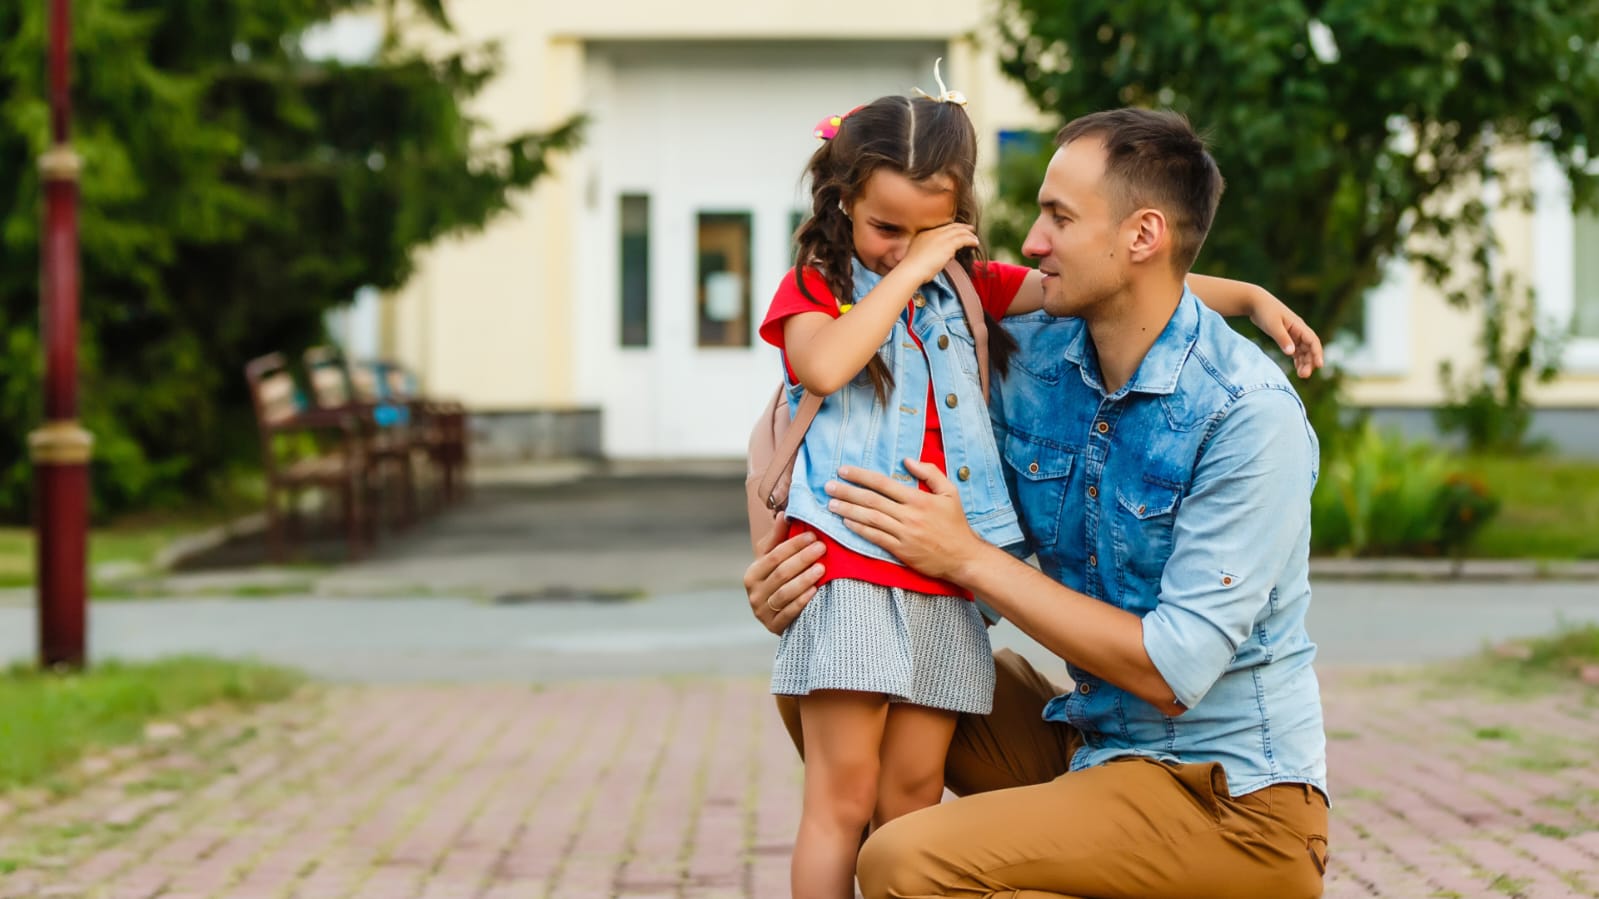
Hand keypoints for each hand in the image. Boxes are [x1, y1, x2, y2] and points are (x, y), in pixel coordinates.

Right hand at [743, 513, 825, 633]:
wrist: (778, 616)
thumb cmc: (779, 581)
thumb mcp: (774, 560)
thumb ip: (778, 538)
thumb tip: (783, 514)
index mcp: (753, 573)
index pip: (774, 556)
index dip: (793, 545)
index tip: (813, 535)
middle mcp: (754, 593)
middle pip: (781, 573)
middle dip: (802, 559)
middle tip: (821, 548)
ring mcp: (762, 612)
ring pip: (785, 593)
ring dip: (804, 579)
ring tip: (822, 568)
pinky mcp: (774, 627)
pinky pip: (789, 612)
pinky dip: (802, 601)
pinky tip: (815, 591)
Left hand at [824, 460, 983, 580]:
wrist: (963, 557)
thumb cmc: (956, 524)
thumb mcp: (950, 492)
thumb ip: (930, 473)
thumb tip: (907, 460)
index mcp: (919, 498)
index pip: (883, 483)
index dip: (861, 476)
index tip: (843, 470)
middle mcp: (909, 515)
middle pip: (872, 500)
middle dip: (847, 492)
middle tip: (828, 486)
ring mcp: (904, 534)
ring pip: (870, 519)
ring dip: (848, 511)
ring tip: (831, 504)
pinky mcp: (901, 551)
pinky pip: (876, 538)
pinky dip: (859, 530)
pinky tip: (846, 523)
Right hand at [900, 223, 979, 285]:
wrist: (911, 270)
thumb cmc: (912, 269)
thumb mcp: (918, 257)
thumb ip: (928, 253)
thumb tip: (940, 256)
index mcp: (923, 234)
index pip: (941, 229)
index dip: (951, 229)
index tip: (957, 231)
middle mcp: (932, 232)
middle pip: (951, 227)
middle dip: (962, 227)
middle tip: (970, 229)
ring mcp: (940, 237)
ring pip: (959, 232)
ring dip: (969, 234)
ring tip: (975, 238)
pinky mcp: (948, 244)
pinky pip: (964, 239)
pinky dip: (971, 240)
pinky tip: (975, 243)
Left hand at [1248, 291, 1322, 378]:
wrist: (1255, 302)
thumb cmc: (1265, 311)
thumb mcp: (1273, 325)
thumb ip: (1282, 339)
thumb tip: (1291, 353)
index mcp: (1299, 326)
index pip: (1313, 341)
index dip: (1317, 353)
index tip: (1319, 365)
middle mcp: (1299, 330)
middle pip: (1309, 348)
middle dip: (1310, 361)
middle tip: (1304, 375)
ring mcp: (1294, 333)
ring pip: (1304, 350)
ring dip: (1305, 362)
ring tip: (1302, 375)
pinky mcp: (1287, 336)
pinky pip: (1296, 350)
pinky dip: (1298, 359)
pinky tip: (1298, 368)